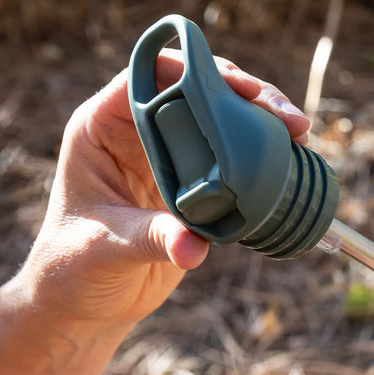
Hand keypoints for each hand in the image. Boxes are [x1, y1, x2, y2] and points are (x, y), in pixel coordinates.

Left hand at [18, 49, 309, 325]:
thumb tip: (194, 247)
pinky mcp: (196, 184)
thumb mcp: (107, 249)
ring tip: (300, 136)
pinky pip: (234, 157)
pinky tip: (293, 162)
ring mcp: (170, 157)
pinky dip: (264, 155)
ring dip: (263, 121)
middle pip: (197, 90)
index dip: (195, 72)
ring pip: (222, 119)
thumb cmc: (73, 268)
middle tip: (286, 119)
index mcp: (102, 127)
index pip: (149, 76)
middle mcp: (138, 132)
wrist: (86, 303)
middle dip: (246, 94)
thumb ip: (151, 238)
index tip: (241, 88)